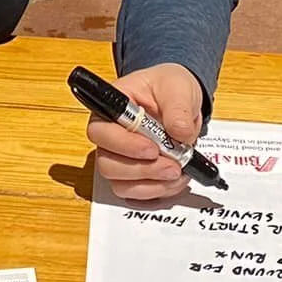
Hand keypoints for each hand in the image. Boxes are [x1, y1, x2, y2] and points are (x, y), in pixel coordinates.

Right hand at [89, 63, 205, 202]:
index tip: (152, 149)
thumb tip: (180, 133)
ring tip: (178, 172)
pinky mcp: (134, 175)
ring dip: (151, 184)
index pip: (100, 132)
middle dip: (141, 169)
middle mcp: (110, 136)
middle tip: (172, 166)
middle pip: (107, 163)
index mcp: (112, 107)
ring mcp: (120, 158)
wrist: (181, 101)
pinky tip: (175, 181)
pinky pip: (137, 193)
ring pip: (120, 183)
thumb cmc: (170, 88)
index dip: (123, 145)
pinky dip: (158, 191)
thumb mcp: (178, 88)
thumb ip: (178, 108)